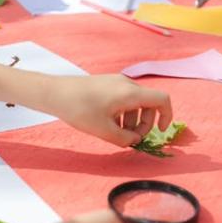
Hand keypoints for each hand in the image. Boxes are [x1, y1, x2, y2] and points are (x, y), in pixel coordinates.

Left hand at [44, 75, 172, 146]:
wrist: (54, 93)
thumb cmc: (79, 110)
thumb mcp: (104, 131)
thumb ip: (124, 139)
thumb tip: (134, 140)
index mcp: (130, 93)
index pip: (162, 100)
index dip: (166, 116)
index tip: (158, 132)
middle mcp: (127, 84)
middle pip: (149, 104)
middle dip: (145, 123)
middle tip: (131, 138)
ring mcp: (116, 82)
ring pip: (135, 102)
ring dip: (132, 120)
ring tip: (116, 133)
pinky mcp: (107, 84)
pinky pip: (124, 98)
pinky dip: (123, 112)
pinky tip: (108, 123)